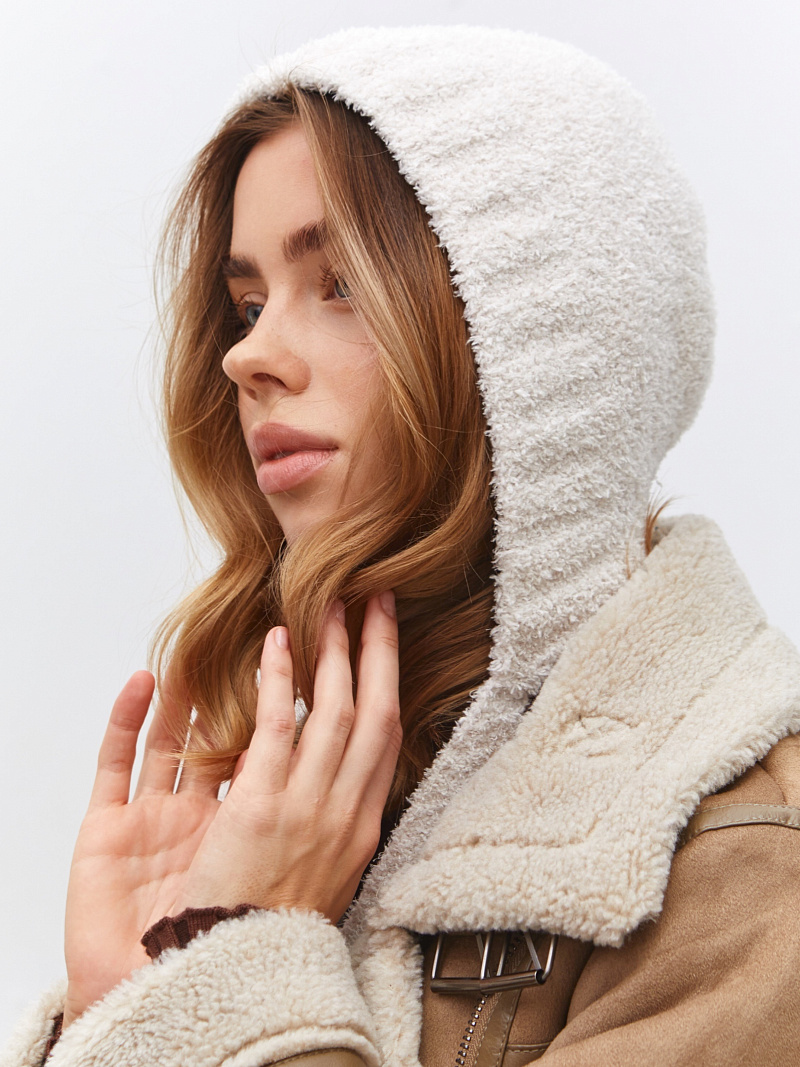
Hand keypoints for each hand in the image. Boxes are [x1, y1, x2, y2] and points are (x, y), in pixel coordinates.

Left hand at [62, 592, 399, 1025]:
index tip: (388, 645)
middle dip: (378, 651)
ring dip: (336, 652)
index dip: (390, 684)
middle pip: (375, 712)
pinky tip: (279, 642)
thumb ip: (334, 820)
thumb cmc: (274, 923)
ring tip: (333, 605)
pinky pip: (278, 728)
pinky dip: (281, 681)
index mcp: (361, 826)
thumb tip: (338, 779)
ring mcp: (308, 807)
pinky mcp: (262, 807)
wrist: (239, 974)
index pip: (387, 740)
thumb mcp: (325, 873)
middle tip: (377, 601)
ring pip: (335, 712)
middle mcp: (346, 811)